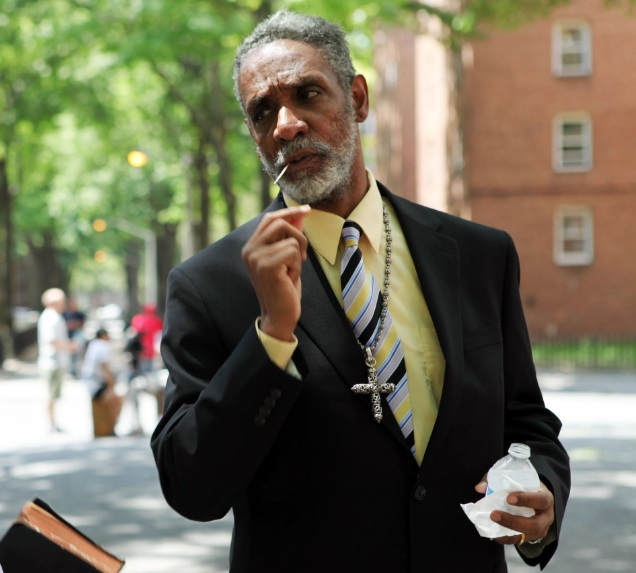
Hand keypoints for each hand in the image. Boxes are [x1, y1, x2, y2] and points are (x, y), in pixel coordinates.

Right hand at [242, 206, 310, 341]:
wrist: (279, 315)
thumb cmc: (284, 288)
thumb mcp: (286, 258)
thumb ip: (289, 236)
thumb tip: (299, 214)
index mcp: (251, 247)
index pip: (269, 219)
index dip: (289, 212)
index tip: (307, 209)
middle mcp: (250, 250)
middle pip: (280, 223)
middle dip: (298, 236)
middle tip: (302, 256)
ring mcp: (256, 257)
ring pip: (291, 238)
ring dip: (298, 255)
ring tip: (291, 271)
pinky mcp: (267, 265)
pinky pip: (294, 251)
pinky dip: (298, 265)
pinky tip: (290, 277)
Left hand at [474, 476, 554, 544]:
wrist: (536, 497)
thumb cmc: (526, 486)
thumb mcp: (516, 478)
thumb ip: (497, 480)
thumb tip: (480, 488)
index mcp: (545, 498)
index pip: (540, 500)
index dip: (525, 500)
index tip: (509, 498)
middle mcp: (546, 517)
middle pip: (534, 524)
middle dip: (513, 521)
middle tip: (494, 515)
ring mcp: (540, 529)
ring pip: (527, 535)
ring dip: (507, 531)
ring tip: (491, 524)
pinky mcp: (531, 536)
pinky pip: (519, 540)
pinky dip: (506, 538)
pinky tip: (494, 533)